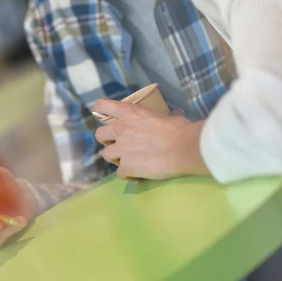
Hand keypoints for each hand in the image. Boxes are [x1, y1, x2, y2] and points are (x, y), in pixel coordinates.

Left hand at [94, 99, 209, 179]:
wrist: (182, 148)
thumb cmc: (178, 129)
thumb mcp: (169, 116)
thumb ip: (165, 116)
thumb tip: (174, 115)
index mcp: (129, 113)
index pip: (102, 106)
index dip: (100, 110)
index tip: (103, 115)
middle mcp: (120, 130)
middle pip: (99, 134)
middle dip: (106, 139)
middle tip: (118, 142)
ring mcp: (121, 150)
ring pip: (105, 155)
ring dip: (114, 157)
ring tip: (126, 160)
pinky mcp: (126, 167)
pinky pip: (119, 173)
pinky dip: (126, 174)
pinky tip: (136, 174)